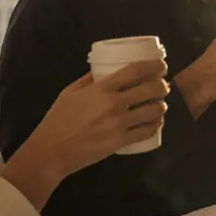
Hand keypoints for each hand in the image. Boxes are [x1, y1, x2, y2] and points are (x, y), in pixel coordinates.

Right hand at [33, 60, 169, 177]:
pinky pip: (147, 131)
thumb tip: (102, 71)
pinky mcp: (121, 141)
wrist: (52, 150)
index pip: (135, 71)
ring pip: (153, 111)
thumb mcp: (70, 92)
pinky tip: (156, 121)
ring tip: (160, 104)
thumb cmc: (58, 120)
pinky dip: (156, 124)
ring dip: (161, 105)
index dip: (153, 66)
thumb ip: (87, 80)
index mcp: (102, 89)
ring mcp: (119, 124)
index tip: (161, 65)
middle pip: (150, 89)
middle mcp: (114, 104)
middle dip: (162, 85)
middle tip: (163, 85)